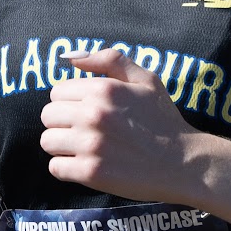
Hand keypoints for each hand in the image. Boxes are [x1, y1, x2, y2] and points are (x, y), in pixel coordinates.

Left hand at [39, 49, 196, 201]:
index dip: (70, 101)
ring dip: (62, 146)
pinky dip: (66, 168)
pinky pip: (55, 167)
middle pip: (47, 116)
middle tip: (84, 131)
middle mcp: (93, 114)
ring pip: (47, 141)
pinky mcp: (90, 172)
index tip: (86, 112)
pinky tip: (86, 165)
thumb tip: (69, 58)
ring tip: (84, 148)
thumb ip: (109, 60)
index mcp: (103, 89)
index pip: (57, 91)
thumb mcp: (146, 79)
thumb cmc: (163, 120)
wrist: (183, 163)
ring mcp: (90, 145)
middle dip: (62, 122)